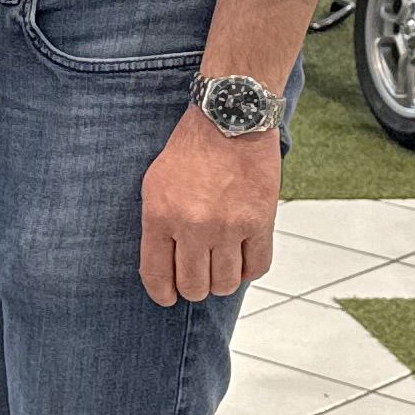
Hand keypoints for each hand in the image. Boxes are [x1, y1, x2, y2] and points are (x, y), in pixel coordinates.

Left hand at [141, 110, 279, 304]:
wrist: (230, 118)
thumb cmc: (190, 150)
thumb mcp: (154, 184)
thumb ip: (157, 226)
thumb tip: (163, 266)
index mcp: (160, 217)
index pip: (157, 276)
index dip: (163, 294)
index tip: (168, 296)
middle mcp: (193, 227)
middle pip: (194, 287)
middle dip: (194, 287)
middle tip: (198, 275)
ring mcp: (229, 227)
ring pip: (226, 283)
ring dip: (222, 280)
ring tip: (221, 264)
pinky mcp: (260, 222)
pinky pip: (257, 267)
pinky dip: (249, 268)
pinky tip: (243, 256)